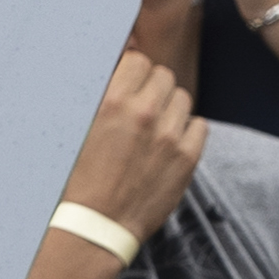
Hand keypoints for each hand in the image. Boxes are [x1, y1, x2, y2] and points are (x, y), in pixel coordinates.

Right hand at [63, 49, 205, 238]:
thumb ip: (100, 91)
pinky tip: (170, 145)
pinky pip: (200, 125)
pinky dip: (188, 131)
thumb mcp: (78, 126)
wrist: (95, 225)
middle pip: (164, 76)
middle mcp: (143, 113)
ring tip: (155, 130)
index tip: (131, 87)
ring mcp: (168, 135)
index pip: (139, 60)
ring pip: (183, 98)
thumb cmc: (78, 175)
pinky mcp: (187, 158)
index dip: (135, 73)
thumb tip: (122, 53)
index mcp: (111, 101)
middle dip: (154, 89)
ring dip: (171, 109)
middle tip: (142, 110)